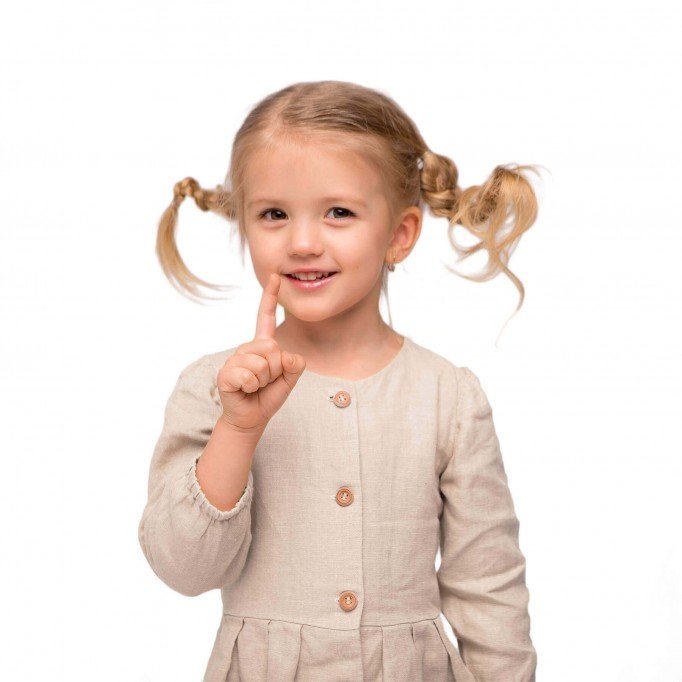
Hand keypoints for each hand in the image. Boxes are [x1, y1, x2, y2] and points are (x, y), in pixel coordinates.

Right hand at [217, 272, 305, 434]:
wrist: (251, 418)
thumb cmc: (268, 395)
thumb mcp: (290, 379)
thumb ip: (294, 365)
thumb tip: (285, 356)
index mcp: (262, 344)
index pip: (265, 316)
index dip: (270, 296)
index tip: (276, 276)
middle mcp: (247, 348)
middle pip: (272, 348)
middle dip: (276, 370)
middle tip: (265, 381)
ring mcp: (235, 359)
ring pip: (262, 364)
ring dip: (264, 381)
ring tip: (255, 387)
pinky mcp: (226, 373)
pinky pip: (248, 376)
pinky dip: (252, 387)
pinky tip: (245, 390)